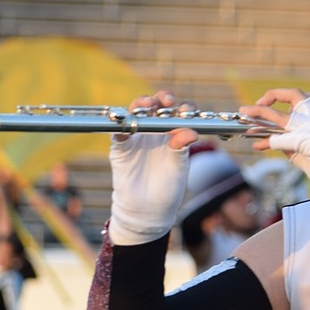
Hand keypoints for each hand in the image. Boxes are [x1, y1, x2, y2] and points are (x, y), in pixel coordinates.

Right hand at [108, 91, 198, 245]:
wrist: (149, 210)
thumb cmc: (168, 187)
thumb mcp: (178, 167)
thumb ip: (182, 149)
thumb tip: (191, 132)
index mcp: (173, 133)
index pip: (178, 112)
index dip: (183, 108)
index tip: (188, 111)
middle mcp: (155, 131)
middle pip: (156, 106)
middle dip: (161, 98)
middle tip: (167, 101)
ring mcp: (137, 136)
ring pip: (135, 112)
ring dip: (140, 104)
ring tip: (147, 104)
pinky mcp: (120, 147)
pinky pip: (118, 132)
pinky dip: (121, 125)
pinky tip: (127, 124)